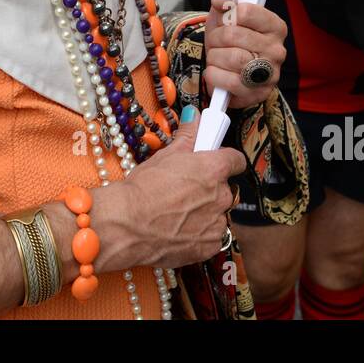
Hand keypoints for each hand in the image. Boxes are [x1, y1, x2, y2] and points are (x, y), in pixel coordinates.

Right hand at [93, 116, 245, 273]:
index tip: (218, 162)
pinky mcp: (209, 246)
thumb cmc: (143, 189)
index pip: (236, 160)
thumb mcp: (165, 156)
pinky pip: (212, 237)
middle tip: (188, 190)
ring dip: (206, 212)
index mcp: (213, 169)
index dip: (227, 160)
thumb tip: (194, 116)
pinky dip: (200, 234)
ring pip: (219, 214)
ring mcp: (216, 223)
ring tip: (180, 213)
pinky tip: (180, 230)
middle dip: (211, 189)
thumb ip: (187, 136)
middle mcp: (221, 196)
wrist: (127, 226)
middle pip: (226, 189)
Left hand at [202, 0, 285, 108]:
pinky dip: (214, 76)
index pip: (245, 11)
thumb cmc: (230, 39)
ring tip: (217, 58)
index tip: (225, 21)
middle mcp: (277, 50)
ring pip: (232, 58)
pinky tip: (217, 73)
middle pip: (233, 35)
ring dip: (214, 57)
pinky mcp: (257, 93)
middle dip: (215, 38)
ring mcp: (270, 74)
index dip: (226, 16)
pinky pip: (228, 82)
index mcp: (275, 26)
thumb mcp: (226, 15)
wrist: (229, 71)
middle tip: (215, 43)